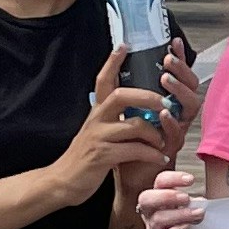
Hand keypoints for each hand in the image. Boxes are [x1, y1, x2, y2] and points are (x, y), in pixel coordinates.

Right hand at [55, 52, 178, 200]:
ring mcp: (98, 138)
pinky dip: (151, 154)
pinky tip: (160, 158)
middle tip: (166, 102)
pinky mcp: (102, 157)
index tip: (124, 45)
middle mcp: (96, 120)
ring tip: (164, 141)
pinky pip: (134, 150)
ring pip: (133, 125)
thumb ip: (112, 118)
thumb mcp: (97, 132)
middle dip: (147, 96)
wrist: (62, 183)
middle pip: (121, 95)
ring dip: (154, 133)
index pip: (103, 81)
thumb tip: (134, 106)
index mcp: (96, 112)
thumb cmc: (86, 158)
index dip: (112, 62)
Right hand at [137, 166, 208, 228]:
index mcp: (160, 196)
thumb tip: (201, 201)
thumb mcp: (192, 207)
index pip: (160, 182)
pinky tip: (187, 228)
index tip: (191, 180)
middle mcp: (152, 211)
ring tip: (197, 214)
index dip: (173, 178)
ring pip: (157, 218)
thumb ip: (195, 202)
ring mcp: (153, 228)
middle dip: (166, 196)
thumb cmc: (190, 222)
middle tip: (186, 198)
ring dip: (179, 214)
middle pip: (146, 198)